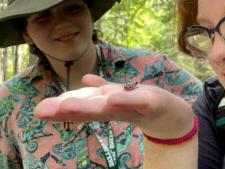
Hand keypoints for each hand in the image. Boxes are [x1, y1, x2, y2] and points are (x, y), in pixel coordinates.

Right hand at [33, 74, 193, 138]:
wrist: (172, 114)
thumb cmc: (143, 103)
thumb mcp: (121, 93)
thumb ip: (103, 88)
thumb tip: (84, 81)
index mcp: (108, 103)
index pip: (84, 103)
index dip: (63, 107)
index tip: (40, 111)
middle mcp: (118, 108)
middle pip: (92, 107)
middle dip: (69, 109)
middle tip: (43, 112)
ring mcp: (134, 107)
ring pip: (109, 107)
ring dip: (88, 107)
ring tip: (66, 107)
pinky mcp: (152, 103)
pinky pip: (138, 101)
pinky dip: (125, 101)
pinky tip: (110, 99)